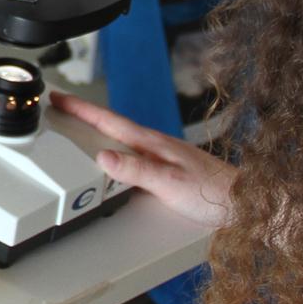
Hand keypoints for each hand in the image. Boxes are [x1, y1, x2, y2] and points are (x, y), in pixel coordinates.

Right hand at [50, 92, 234, 226]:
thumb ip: (135, 170)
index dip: (81, 109)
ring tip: (78, 132)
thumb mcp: (168, 182)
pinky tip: (115, 160)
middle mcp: (155, 145)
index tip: (58, 99)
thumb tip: (103, 157)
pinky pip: (132, 155)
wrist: (243, 204)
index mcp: (152, 143)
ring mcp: (162, 156)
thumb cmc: (212, 193)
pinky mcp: (168, 168)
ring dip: (98, 134)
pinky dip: (116, 151)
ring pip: (122, 140)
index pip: (109, 120)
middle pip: (111, 126)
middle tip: (60, 111)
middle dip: (83, 117)